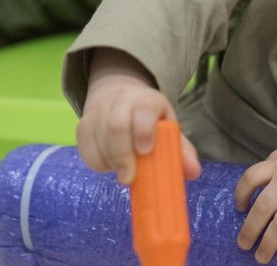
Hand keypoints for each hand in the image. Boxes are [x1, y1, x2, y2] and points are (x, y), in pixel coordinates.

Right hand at [76, 49, 200, 184]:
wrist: (120, 99)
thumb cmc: (150, 121)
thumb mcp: (168, 129)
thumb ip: (181, 150)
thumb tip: (194, 172)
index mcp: (147, 100)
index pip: (144, 108)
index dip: (144, 130)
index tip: (145, 152)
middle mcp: (120, 101)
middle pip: (116, 125)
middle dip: (122, 154)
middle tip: (128, 177)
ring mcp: (99, 112)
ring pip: (97, 135)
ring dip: (109, 160)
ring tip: (122, 172)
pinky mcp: (83, 126)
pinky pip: (85, 146)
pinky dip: (96, 161)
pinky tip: (109, 166)